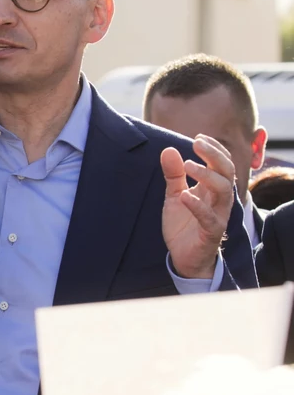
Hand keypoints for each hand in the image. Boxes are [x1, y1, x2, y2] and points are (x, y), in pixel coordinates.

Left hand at [161, 135, 234, 278]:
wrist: (184, 256)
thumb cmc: (184, 224)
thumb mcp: (175, 195)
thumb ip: (174, 174)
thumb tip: (168, 149)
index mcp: (212, 189)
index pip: (222, 163)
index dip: (214, 149)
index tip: (198, 137)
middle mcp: (219, 200)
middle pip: (227, 172)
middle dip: (214, 155)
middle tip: (197, 143)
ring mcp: (217, 215)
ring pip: (223, 191)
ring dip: (207, 175)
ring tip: (188, 165)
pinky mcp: (211, 233)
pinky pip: (209, 218)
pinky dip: (198, 205)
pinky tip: (184, 196)